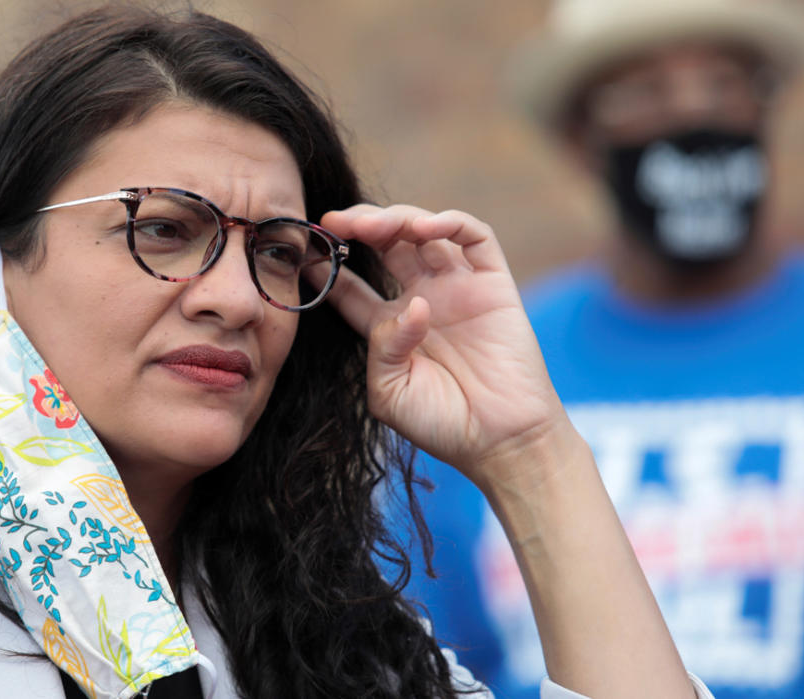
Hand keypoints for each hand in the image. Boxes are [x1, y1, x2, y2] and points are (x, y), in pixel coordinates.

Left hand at [320, 204, 569, 488]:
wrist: (500, 442)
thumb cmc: (441, 424)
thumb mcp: (389, 392)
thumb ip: (382, 348)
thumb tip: (408, 306)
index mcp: (390, 327)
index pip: (351, 286)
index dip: (328, 266)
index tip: (303, 251)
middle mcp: (421, 299)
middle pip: (386, 246)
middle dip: (360, 227)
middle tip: (335, 222)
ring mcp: (457, 288)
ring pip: (424, 233)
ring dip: (397, 219)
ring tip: (373, 225)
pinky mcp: (494, 284)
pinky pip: (475, 237)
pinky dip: (450, 222)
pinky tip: (424, 228)